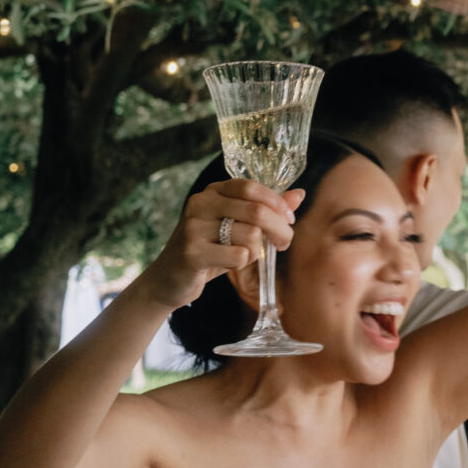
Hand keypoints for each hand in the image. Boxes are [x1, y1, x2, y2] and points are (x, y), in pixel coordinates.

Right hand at [134, 178, 297, 310]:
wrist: (169, 279)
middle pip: (257, 212)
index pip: (252, 188)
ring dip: (257, 250)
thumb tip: (299, 195)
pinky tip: (228, 264)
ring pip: (250, 235)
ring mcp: (193, 227)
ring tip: (243, 256)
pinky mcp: (192, 252)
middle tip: (283, 244)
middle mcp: (200, 204)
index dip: (277, 203)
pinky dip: (242, 263)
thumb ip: (267, 210)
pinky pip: (239, 256)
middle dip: (280, 230)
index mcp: (212, 192)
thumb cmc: (210, 250)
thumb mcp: (237, 227)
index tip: (289, 219)